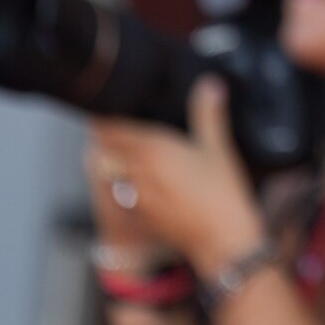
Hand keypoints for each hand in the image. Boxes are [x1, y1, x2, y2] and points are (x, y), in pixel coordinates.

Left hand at [87, 79, 265, 283]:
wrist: (221, 240)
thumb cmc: (221, 194)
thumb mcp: (218, 147)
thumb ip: (208, 113)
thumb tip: (210, 84)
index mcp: (152, 150)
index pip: (111, 130)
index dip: (103, 119)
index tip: (103, 109)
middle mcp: (138, 172)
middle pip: (105, 151)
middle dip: (106, 139)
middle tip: (114, 127)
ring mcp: (137, 197)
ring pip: (111, 174)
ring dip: (113, 162)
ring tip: (126, 153)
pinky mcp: (142, 215)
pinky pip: (124, 195)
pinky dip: (127, 185)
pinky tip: (144, 184)